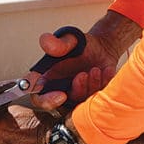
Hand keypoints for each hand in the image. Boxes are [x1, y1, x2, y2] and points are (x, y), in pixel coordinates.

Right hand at [26, 11, 142, 111]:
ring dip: (90, 86)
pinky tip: (105, 71)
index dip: (46, 101)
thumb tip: (45, 41)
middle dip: (76, 91)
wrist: (102, 47)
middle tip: (83, 74)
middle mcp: (60, 90)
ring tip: (95, 69)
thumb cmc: (81, 44)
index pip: (38, 97)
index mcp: (47, 79)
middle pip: (63, 105)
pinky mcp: (92, 97)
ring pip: (82, 102)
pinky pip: (98, 98)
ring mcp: (77, 95)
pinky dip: (102, 84)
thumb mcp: (69, 39)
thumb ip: (57, 42)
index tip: (61, 96)